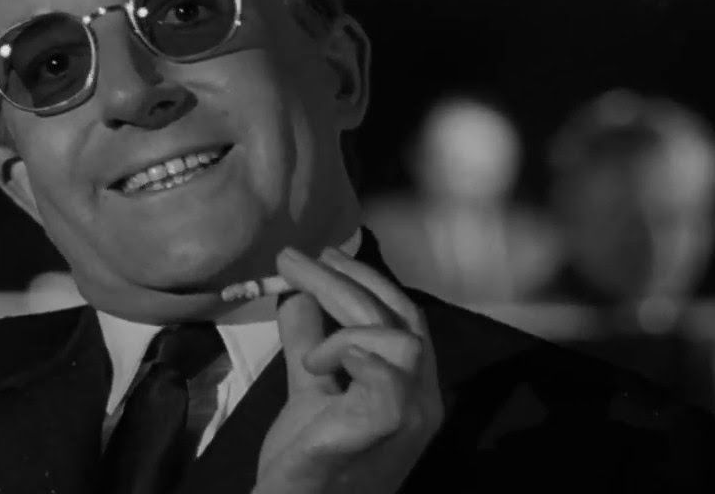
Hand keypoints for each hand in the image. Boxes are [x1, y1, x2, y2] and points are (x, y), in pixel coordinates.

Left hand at [254, 247, 442, 493]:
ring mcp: (408, 421)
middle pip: (401, 317)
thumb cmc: (307, 459)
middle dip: (345, 279)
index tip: (325, 255)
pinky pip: (384, 383)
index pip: (405, 317)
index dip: (368, 280)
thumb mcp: (310, 389)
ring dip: (347, 327)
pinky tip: (317, 365)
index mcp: (412, 389)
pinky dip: (352, 356)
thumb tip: (297, 293)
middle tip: (293, 259)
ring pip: (401, 341)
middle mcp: (422, 403)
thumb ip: (308, 341)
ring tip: (308, 356)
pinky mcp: (378, 433)